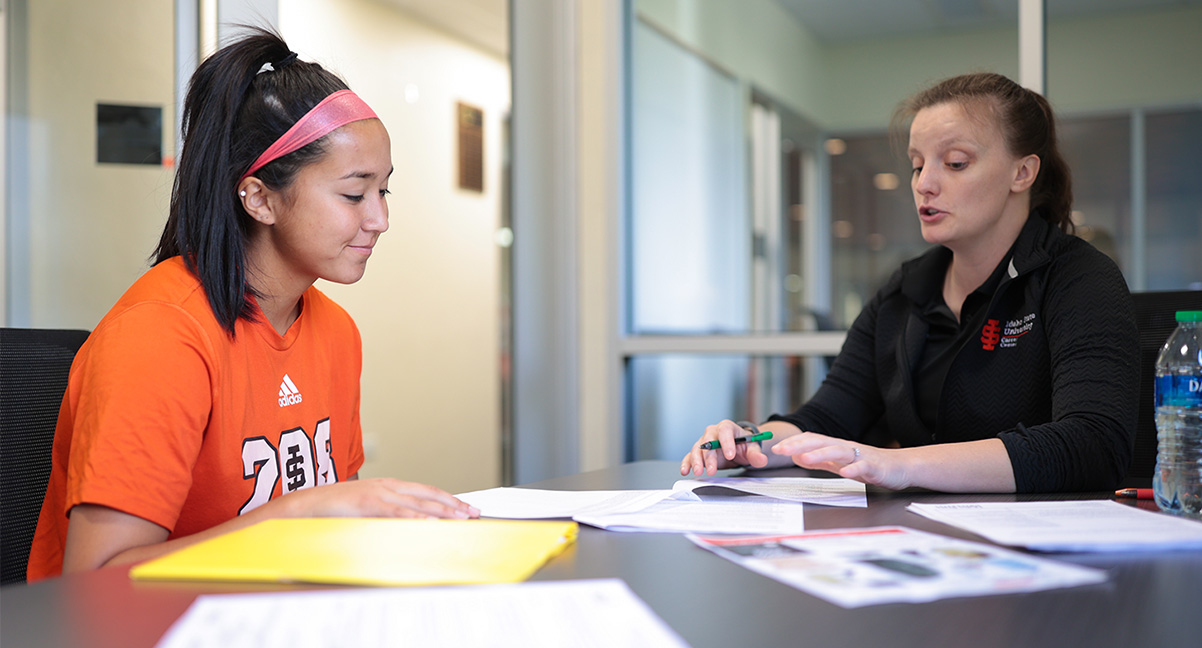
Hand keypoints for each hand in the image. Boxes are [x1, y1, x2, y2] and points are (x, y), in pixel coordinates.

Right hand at [282, 478, 480, 519]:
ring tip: (461, 518)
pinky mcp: (368, 503)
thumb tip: (410, 527)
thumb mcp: (368, 511)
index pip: (427, 492)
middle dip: (454, 504)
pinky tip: (429, 521)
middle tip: (474, 513)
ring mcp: (379, 493)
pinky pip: (396, 512)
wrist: (306, 505)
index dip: (449, 499)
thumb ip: (388, 516)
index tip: (467, 508)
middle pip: (429, 494)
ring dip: (442, 510)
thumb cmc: (336, 510)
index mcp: (390, 487)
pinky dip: (414, 516)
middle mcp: (389, 486)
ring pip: (418, 502)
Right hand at [680, 419, 771, 476]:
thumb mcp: (752, 448)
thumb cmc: (743, 445)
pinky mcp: (698, 452)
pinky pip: (689, 456)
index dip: (726, 442)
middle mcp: (713, 433)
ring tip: (698, 472)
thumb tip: (762, 460)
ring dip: (697, 461)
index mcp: (727, 428)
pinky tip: (685, 470)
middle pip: (708, 441)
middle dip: (709, 457)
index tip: (730, 455)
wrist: (736, 447)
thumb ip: (756, 454)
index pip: (725, 431)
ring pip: (697, 449)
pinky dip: (686, 463)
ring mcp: (703, 442)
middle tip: (712, 470)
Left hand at [771, 431, 910, 489]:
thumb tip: (797, 456)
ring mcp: (860, 456)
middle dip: (800, 445)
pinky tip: (845, 473)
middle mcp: (847, 448)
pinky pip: (863, 467)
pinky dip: (854, 469)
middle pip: (821, 442)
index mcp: (837, 447)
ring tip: (805, 458)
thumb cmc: (869, 465)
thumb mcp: (839, 463)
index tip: (775, 448)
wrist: (900, 467)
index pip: (812, 440)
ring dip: (821, 454)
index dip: (794, 443)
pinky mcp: (875, 467)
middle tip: (781, 450)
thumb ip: (820, 460)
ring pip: (839, 452)